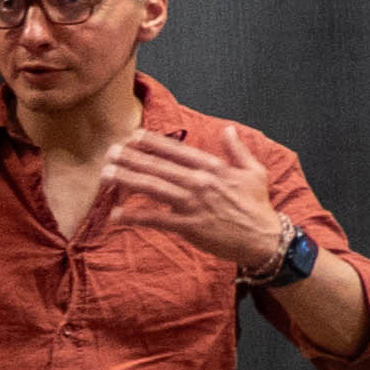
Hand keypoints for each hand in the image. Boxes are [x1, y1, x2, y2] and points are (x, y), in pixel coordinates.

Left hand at [102, 125, 294, 276]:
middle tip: (108, 151)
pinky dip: (135, 217)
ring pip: (154, 188)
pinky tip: (115, 214)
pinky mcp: (189, 226)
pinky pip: (156, 220)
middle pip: (159, 167)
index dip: (154, 142)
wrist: (265, 239)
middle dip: (131, 158)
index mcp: (214, 168)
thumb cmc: (257, 206)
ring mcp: (193, 204)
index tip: (132, 135)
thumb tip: (227, 130)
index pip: (178, 151)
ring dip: (127, 180)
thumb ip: (238, 150)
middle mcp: (200, 183)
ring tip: (104, 174)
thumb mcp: (254, 172)